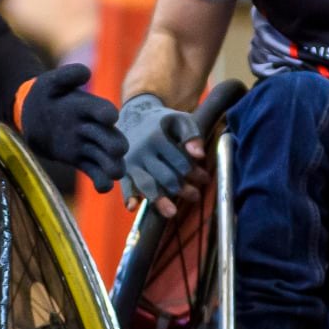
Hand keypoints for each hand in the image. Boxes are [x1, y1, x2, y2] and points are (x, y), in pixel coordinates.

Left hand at [17, 64, 126, 192]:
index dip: (106, 114)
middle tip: (116, 151)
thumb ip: (68, 75)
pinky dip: (101, 180)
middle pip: (111, 138)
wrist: (33, 113)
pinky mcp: (79, 159)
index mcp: (89, 107)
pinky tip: (103, 187)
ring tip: (114, 174)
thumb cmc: (45, 94)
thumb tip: (86, 72)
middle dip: (114, 144)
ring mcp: (88, 145)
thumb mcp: (52, 82)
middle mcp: (93, 127)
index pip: (102, 110)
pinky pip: (94, 171)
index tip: (110, 118)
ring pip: (106, 158)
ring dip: (113, 166)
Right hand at [118, 93, 205, 217]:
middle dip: (183, 189)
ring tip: (172, 212)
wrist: (134, 116)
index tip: (205, 179)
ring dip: (160, 200)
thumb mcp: (179, 120)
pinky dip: (128, 196)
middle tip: (195, 196)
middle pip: (165, 176)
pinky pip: (125, 185)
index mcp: (157, 137)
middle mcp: (142, 150)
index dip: (195, 172)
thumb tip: (200, 156)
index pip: (180, 161)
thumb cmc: (162, 122)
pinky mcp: (123, 170)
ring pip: (146, 184)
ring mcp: (130, 161)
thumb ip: (192, 134)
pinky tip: (133, 207)